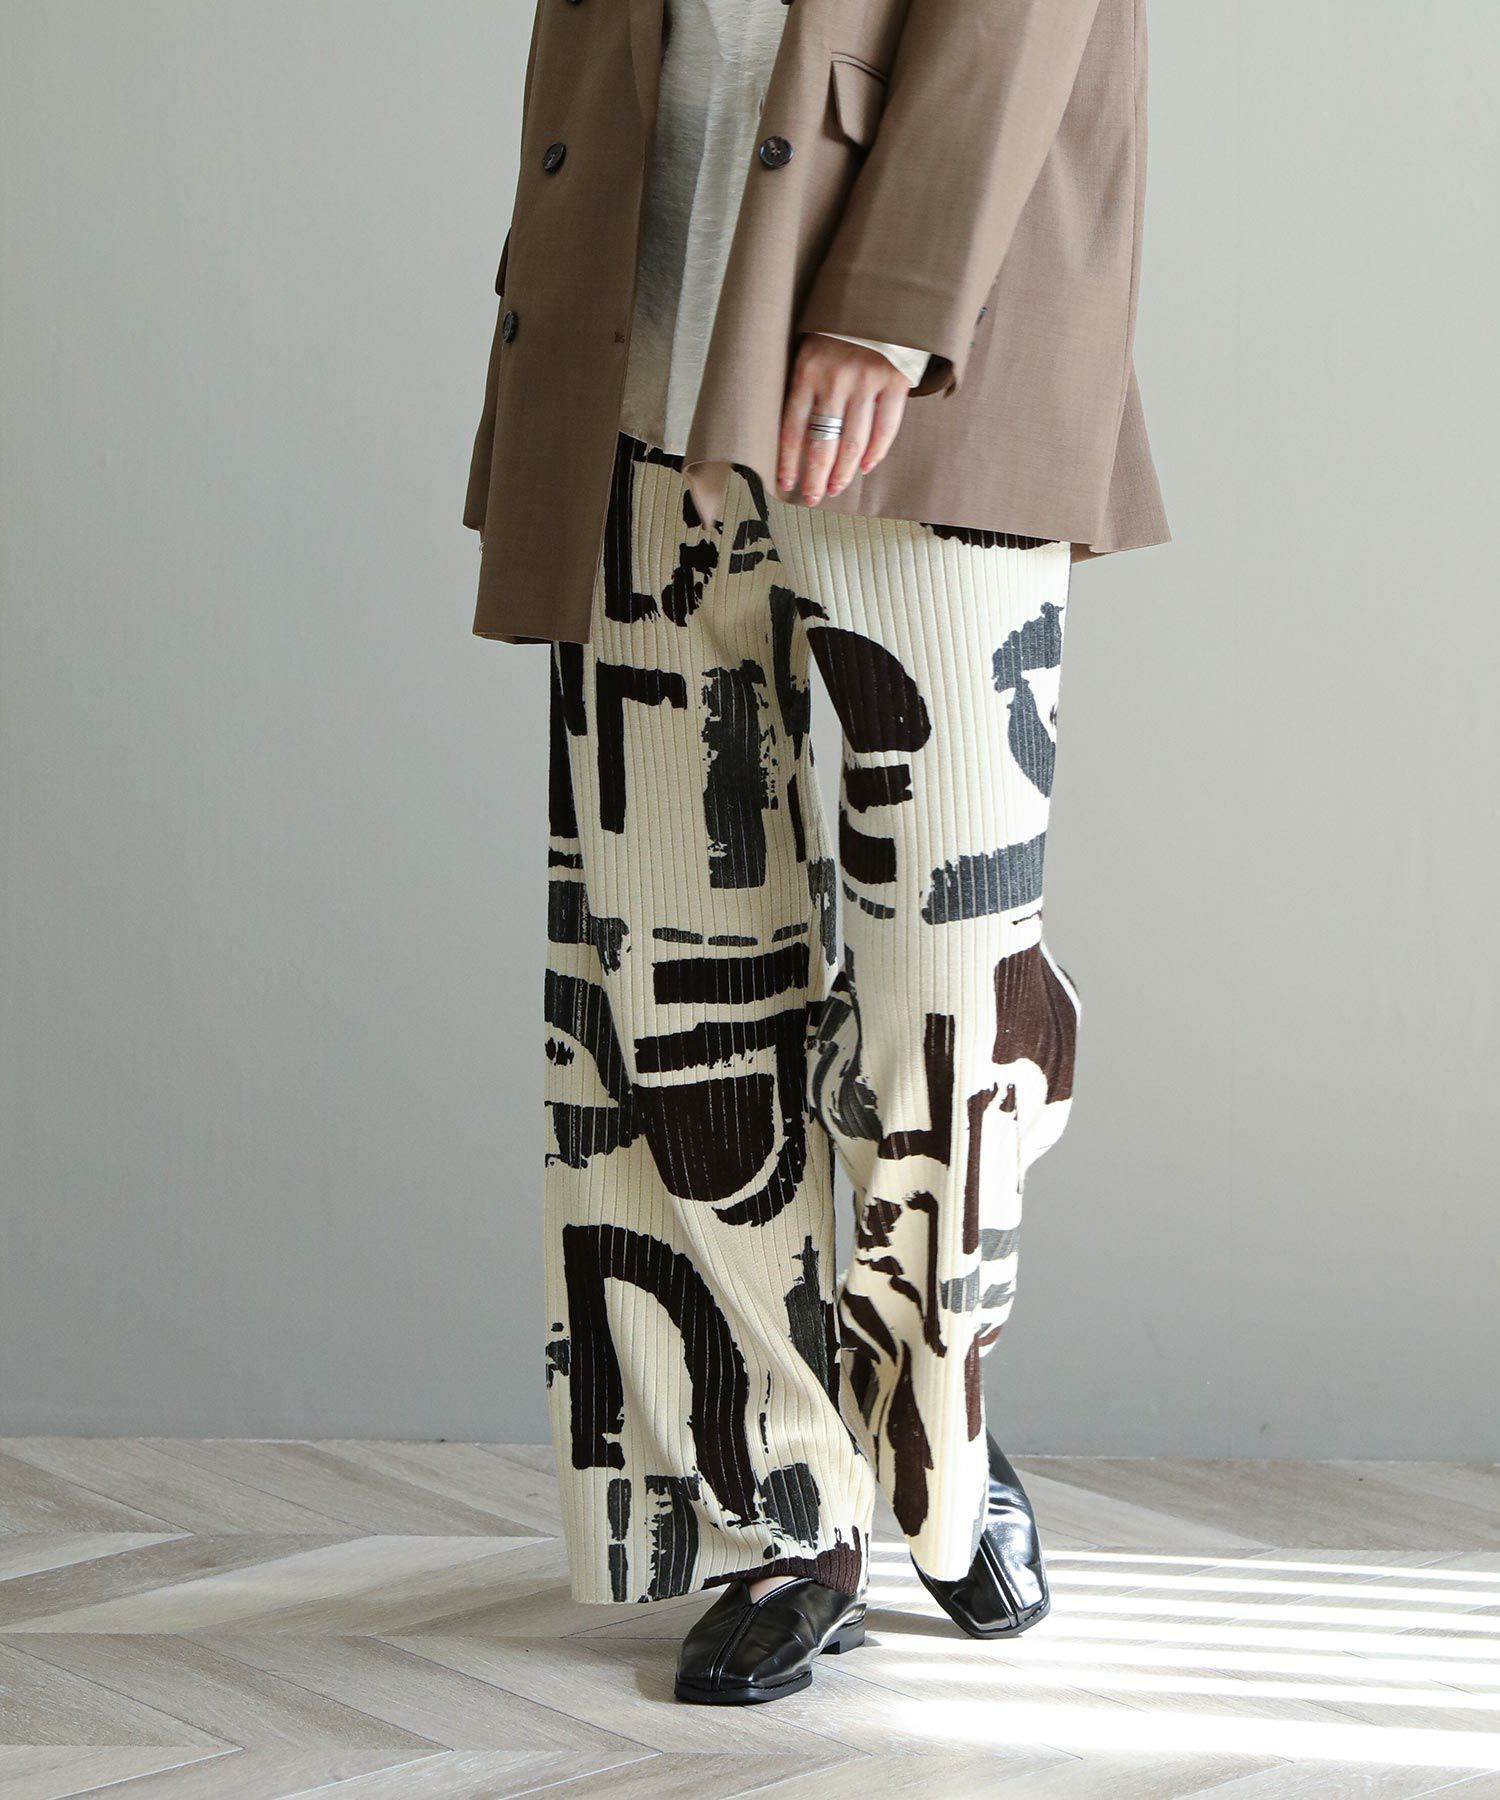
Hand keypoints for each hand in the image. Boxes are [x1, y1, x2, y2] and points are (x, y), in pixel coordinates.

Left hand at [778, 335, 910, 505]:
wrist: (884, 288)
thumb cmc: (842, 320)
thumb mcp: (813, 341)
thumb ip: (808, 378)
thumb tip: (800, 424)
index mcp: (807, 370)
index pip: (792, 428)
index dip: (789, 461)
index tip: (786, 484)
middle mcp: (834, 380)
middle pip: (822, 443)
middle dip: (815, 476)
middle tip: (813, 497)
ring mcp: (867, 381)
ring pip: (853, 442)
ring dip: (844, 472)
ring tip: (836, 488)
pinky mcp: (895, 380)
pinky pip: (885, 427)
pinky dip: (875, 452)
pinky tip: (866, 467)